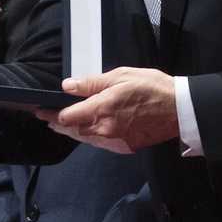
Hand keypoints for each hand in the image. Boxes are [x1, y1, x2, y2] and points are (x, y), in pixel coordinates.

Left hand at [37, 67, 178, 151]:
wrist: (181, 108)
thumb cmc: (152, 87)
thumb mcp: (120, 76)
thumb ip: (91, 83)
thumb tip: (67, 86)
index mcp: (101, 109)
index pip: (67, 117)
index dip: (52, 114)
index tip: (41, 111)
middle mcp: (105, 128)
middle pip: (75, 130)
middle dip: (61, 124)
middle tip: (49, 118)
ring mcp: (116, 140)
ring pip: (88, 137)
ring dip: (77, 130)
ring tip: (66, 123)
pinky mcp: (127, 145)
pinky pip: (103, 141)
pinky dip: (94, 135)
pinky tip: (92, 128)